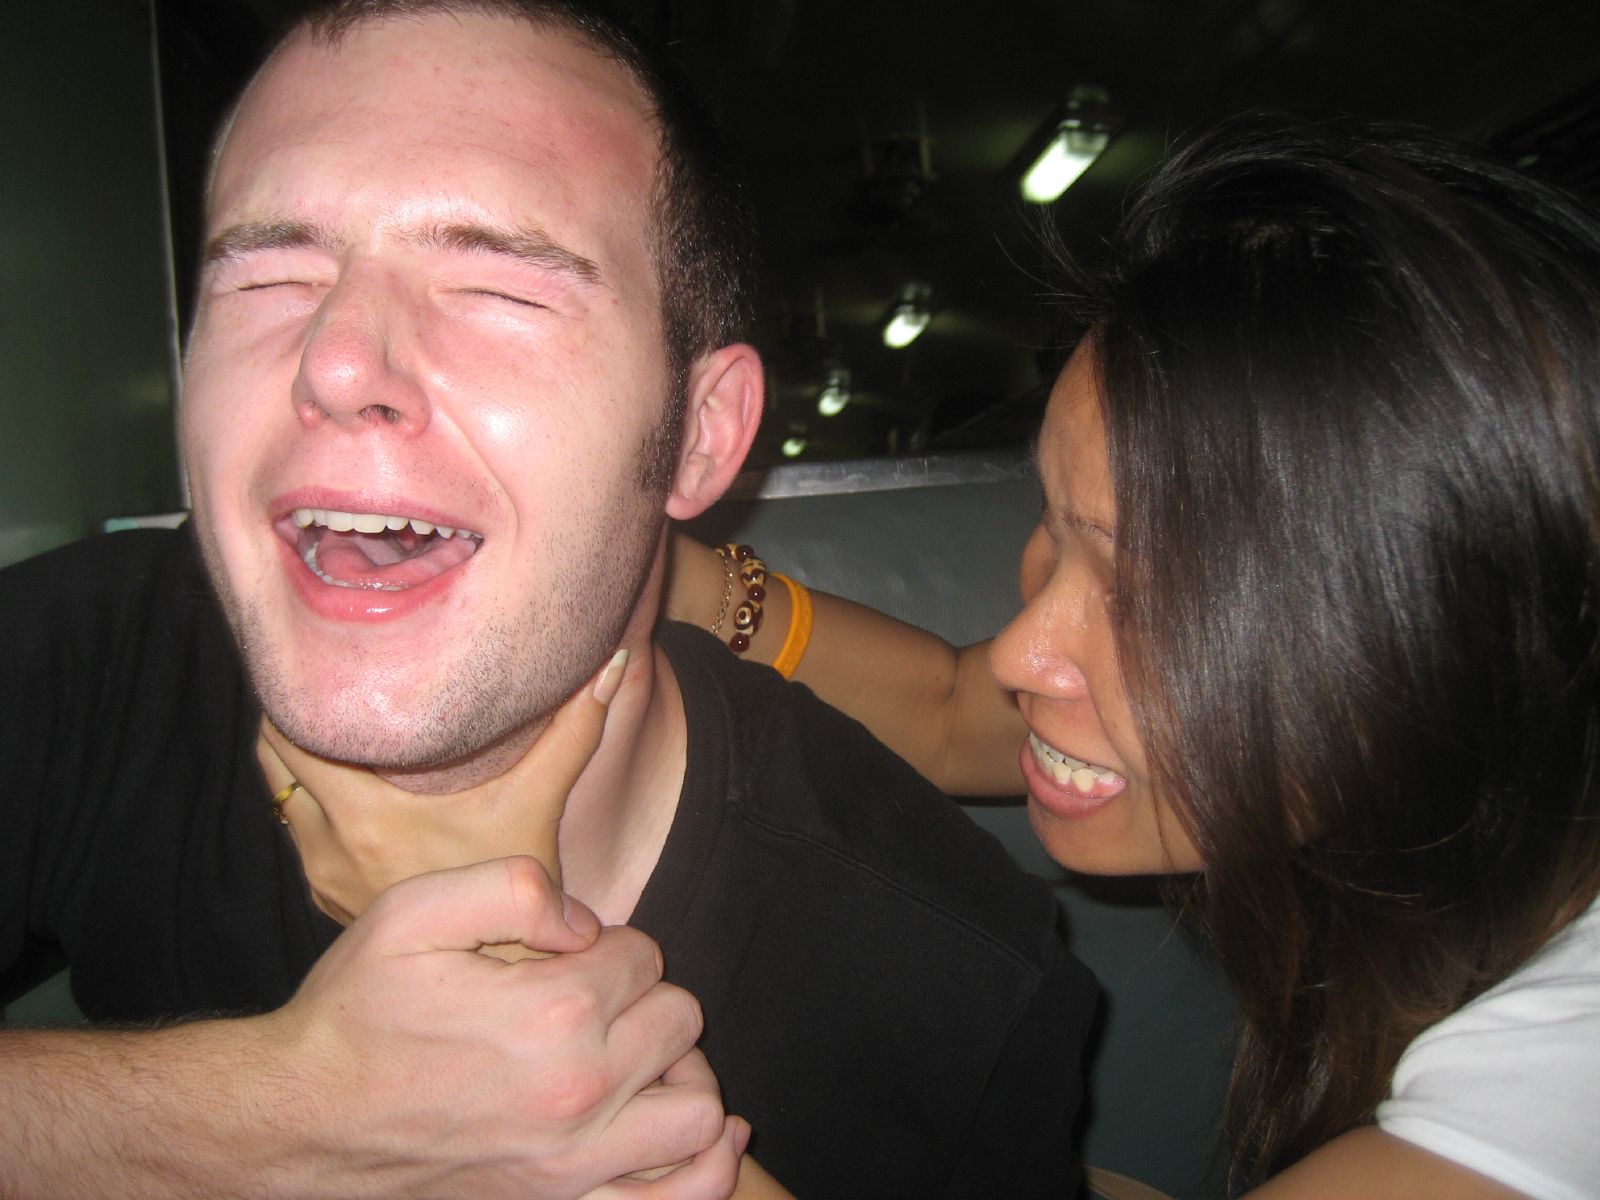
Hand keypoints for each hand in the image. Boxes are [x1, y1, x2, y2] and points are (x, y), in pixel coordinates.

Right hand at [252, 856, 724, 1198]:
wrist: (299, 1123)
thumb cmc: (355, 1013)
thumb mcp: (413, 912)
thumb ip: (515, 887)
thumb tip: (588, 924)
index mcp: (550, 1011)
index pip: (642, 955)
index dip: (606, 946)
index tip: (559, 959)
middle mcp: (578, 1090)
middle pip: (679, 1018)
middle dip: (642, 997)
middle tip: (589, 1001)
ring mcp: (575, 1161)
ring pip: (699, 1107)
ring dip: (680, 1072)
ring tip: (636, 1058)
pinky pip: (679, 1199)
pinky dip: (705, 1167)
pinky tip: (707, 1134)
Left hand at [258, 649, 628, 927]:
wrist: (485, 985)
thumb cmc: (509, 899)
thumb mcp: (537, 808)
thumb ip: (574, 733)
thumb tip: (614, 662)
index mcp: (366, 817)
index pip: (289, 736)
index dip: (291, 691)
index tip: (312, 655)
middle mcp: (328, 846)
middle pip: (272, 758)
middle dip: (288, 713)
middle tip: (318, 677)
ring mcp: (323, 876)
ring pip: (283, 797)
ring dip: (298, 759)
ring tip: (330, 722)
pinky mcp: (328, 896)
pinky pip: (301, 834)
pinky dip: (313, 803)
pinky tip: (348, 786)